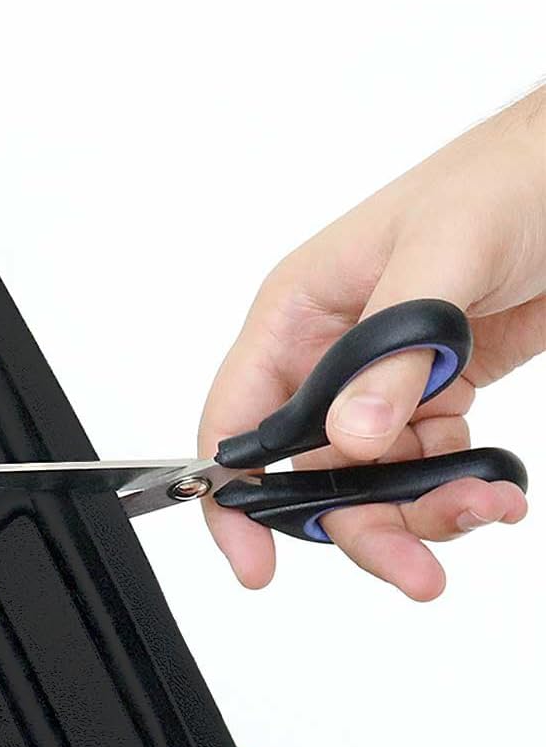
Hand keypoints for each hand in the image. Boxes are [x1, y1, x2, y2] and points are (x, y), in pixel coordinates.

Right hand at [202, 89, 545, 598]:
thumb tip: (354, 437)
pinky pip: (429, 464)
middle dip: (361, 524)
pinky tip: (497, 487)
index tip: (256, 558)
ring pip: (374, 481)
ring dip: (424, 511)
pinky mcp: (438, 389)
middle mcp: (331, 354)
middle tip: (414, 568)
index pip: (239, 421)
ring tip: (481, 509)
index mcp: (299, 314)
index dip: (236, 496)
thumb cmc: (509, 178)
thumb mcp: (445, 258)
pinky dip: (461, 487)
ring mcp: (384, 377)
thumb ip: (393, 356)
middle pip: (312, 472)